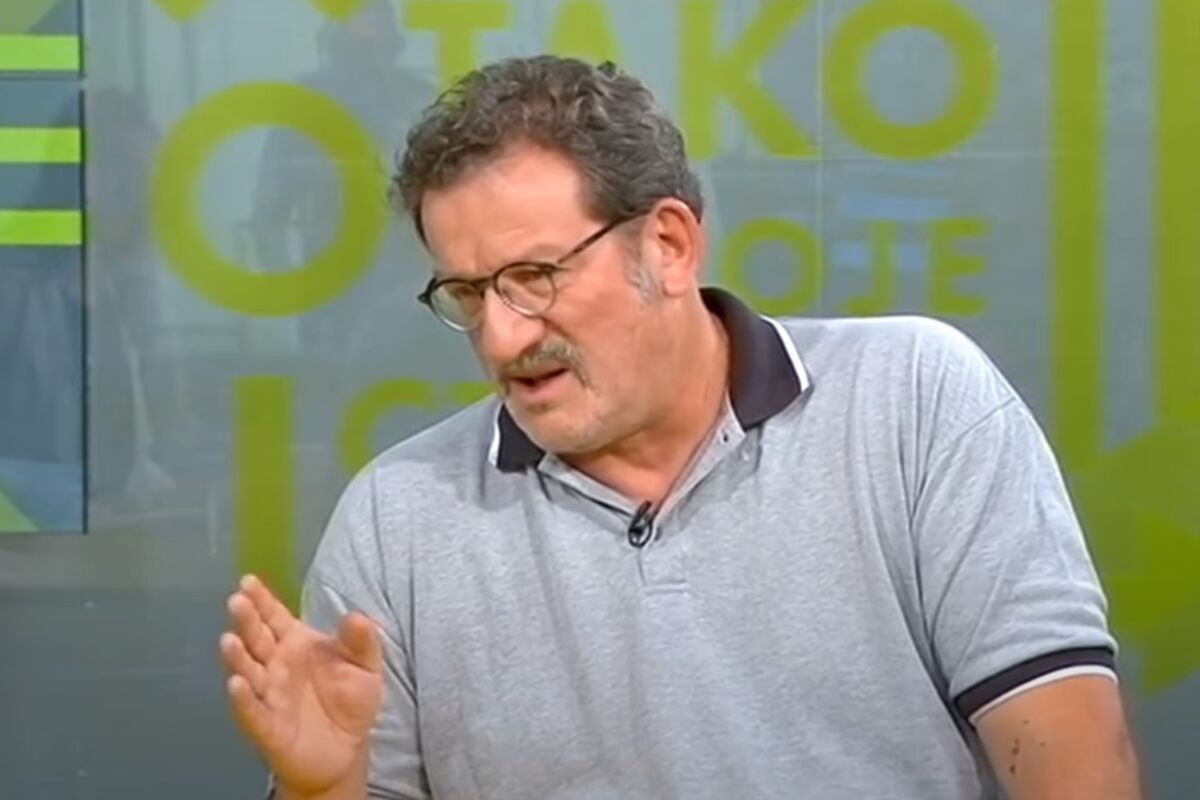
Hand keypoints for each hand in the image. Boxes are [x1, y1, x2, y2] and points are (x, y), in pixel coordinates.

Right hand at [220, 575, 383, 795]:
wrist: (345, 750)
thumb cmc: (349, 702)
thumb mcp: (366, 668)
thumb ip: (362, 642)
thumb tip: (357, 616)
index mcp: (296, 644)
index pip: (275, 617)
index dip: (261, 599)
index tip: (248, 581)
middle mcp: (275, 666)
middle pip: (257, 639)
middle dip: (247, 620)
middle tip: (237, 601)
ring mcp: (268, 695)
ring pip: (249, 672)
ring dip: (237, 657)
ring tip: (229, 639)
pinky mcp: (267, 726)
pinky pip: (252, 711)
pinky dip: (243, 699)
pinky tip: (237, 683)